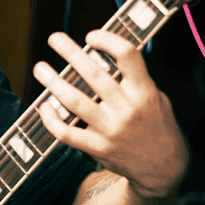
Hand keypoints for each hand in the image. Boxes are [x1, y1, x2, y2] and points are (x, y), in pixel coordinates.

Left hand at [33, 30, 189, 198]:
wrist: (163, 169)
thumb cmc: (157, 126)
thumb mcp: (157, 98)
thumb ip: (135, 79)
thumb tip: (106, 55)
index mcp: (144, 92)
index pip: (127, 56)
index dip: (107, 40)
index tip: (91, 35)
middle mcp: (127, 109)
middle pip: (94, 74)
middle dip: (71, 52)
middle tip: (54, 38)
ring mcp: (111, 130)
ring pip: (75, 101)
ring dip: (53, 82)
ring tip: (40, 68)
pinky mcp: (98, 148)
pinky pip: (67, 133)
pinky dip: (51, 120)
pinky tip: (43, 106)